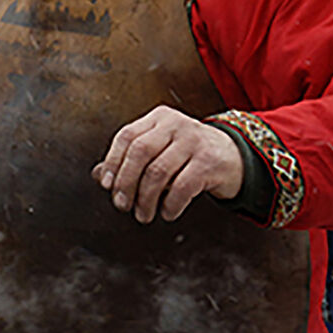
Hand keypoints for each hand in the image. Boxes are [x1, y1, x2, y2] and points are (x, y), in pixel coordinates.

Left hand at [92, 106, 242, 223]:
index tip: (106, 185)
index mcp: (159, 117)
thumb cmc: (188, 156)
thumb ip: (130, 160)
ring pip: (158, 172)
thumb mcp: (160, 151)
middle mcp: (176, 124)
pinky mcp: (209, 162)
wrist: (234, 157)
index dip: (112, 161)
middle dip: (126, 182)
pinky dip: (170, 205)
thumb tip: (98, 176)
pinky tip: (167, 213)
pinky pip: (182, 187)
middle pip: (140, 152)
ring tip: (143, 215)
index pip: (127, 136)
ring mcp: (194, 141)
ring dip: (145, 199)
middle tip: (122, 205)